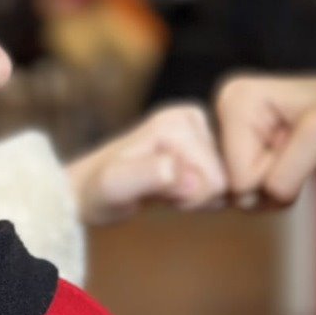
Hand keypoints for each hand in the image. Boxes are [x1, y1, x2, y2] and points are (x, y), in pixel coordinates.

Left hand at [66, 104, 229, 225]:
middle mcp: (190, 116)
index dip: (192, 198)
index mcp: (176, 122)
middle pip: (225, 175)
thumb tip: (177, 170)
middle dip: (197, 194)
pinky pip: (221, 174)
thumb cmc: (100, 192)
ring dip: (198, 193)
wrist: (90, 189)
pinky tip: (176, 187)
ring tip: (166, 190)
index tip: (159, 193)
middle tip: (163, 193)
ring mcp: (196, 125)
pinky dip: (201, 190)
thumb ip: (146, 175)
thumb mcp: (115, 187)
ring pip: (225, 176)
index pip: (216, 178)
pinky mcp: (200, 137)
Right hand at [215, 76, 315, 205]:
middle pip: (234, 189)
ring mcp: (236, 133)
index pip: (236, 176)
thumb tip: (264, 196)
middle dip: (272, 185)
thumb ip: (286, 170)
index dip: (273, 175)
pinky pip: (253, 194)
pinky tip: (297, 161)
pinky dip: (279, 189)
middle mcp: (227, 112)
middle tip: (305, 154)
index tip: (300, 146)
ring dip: (278, 189)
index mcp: (235, 99)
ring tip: (303, 156)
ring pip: (244, 196)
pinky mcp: (248, 150)